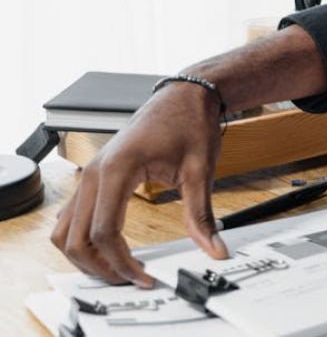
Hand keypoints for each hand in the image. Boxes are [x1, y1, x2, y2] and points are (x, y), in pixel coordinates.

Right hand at [50, 83, 228, 286]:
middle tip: (131, 280)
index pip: (103, 232)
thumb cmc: (189, 122)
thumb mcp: (200, 169)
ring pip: (65, 230)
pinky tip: (108, 249)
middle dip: (99, 266)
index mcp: (118, 169)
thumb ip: (201, 213)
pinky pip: (71, 216)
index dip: (121, 262)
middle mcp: (94, 172)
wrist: (183, 95)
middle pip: (75, 237)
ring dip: (85, 256)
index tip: (144, 277)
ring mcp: (89, 173)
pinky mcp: (93, 176)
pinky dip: (81, 238)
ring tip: (118, 269)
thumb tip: (214, 246)